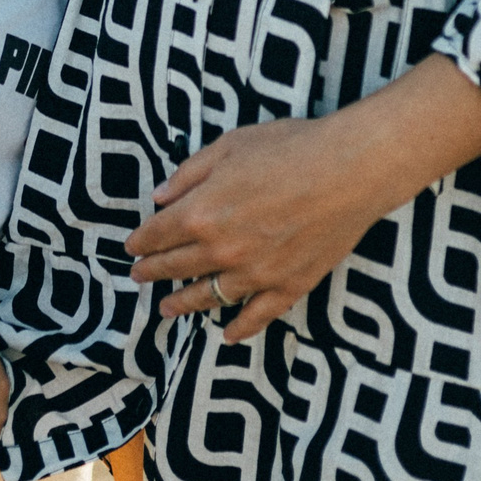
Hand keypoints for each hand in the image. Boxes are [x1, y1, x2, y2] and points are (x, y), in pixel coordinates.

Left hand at [125, 59, 480, 341]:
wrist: (349, 170)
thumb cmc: (289, 148)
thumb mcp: (229, 147)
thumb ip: (189, 174)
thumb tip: (160, 197)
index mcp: (201, 213)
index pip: (158, 234)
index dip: (140, 242)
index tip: (131, 248)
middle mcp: (221, 250)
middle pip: (177, 267)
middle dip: (153, 272)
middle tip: (138, 278)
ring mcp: (255, 274)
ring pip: (209, 296)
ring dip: (184, 304)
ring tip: (167, 310)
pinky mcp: (288, 286)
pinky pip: (257, 316)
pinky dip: (239, 328)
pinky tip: (226, 333)